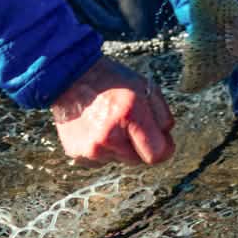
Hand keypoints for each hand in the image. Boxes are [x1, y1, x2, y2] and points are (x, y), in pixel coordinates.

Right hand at [51, 57, 174, 165]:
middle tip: (129, 122)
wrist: (71, 77)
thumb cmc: (112, 81)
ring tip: (109, 121)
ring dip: (120, 147)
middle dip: (139, 145)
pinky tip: (97, 128)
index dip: (163, 148)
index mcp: (130, 115)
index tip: (163, 141)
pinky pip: (100, 160)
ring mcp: (91, 148)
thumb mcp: (146, 87)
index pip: (156, 154)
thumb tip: (166, 141)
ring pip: (119, 160)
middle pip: (138, 159)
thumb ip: (162, 116)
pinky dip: (103, 148)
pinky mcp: (77, 153)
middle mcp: (109, 136)